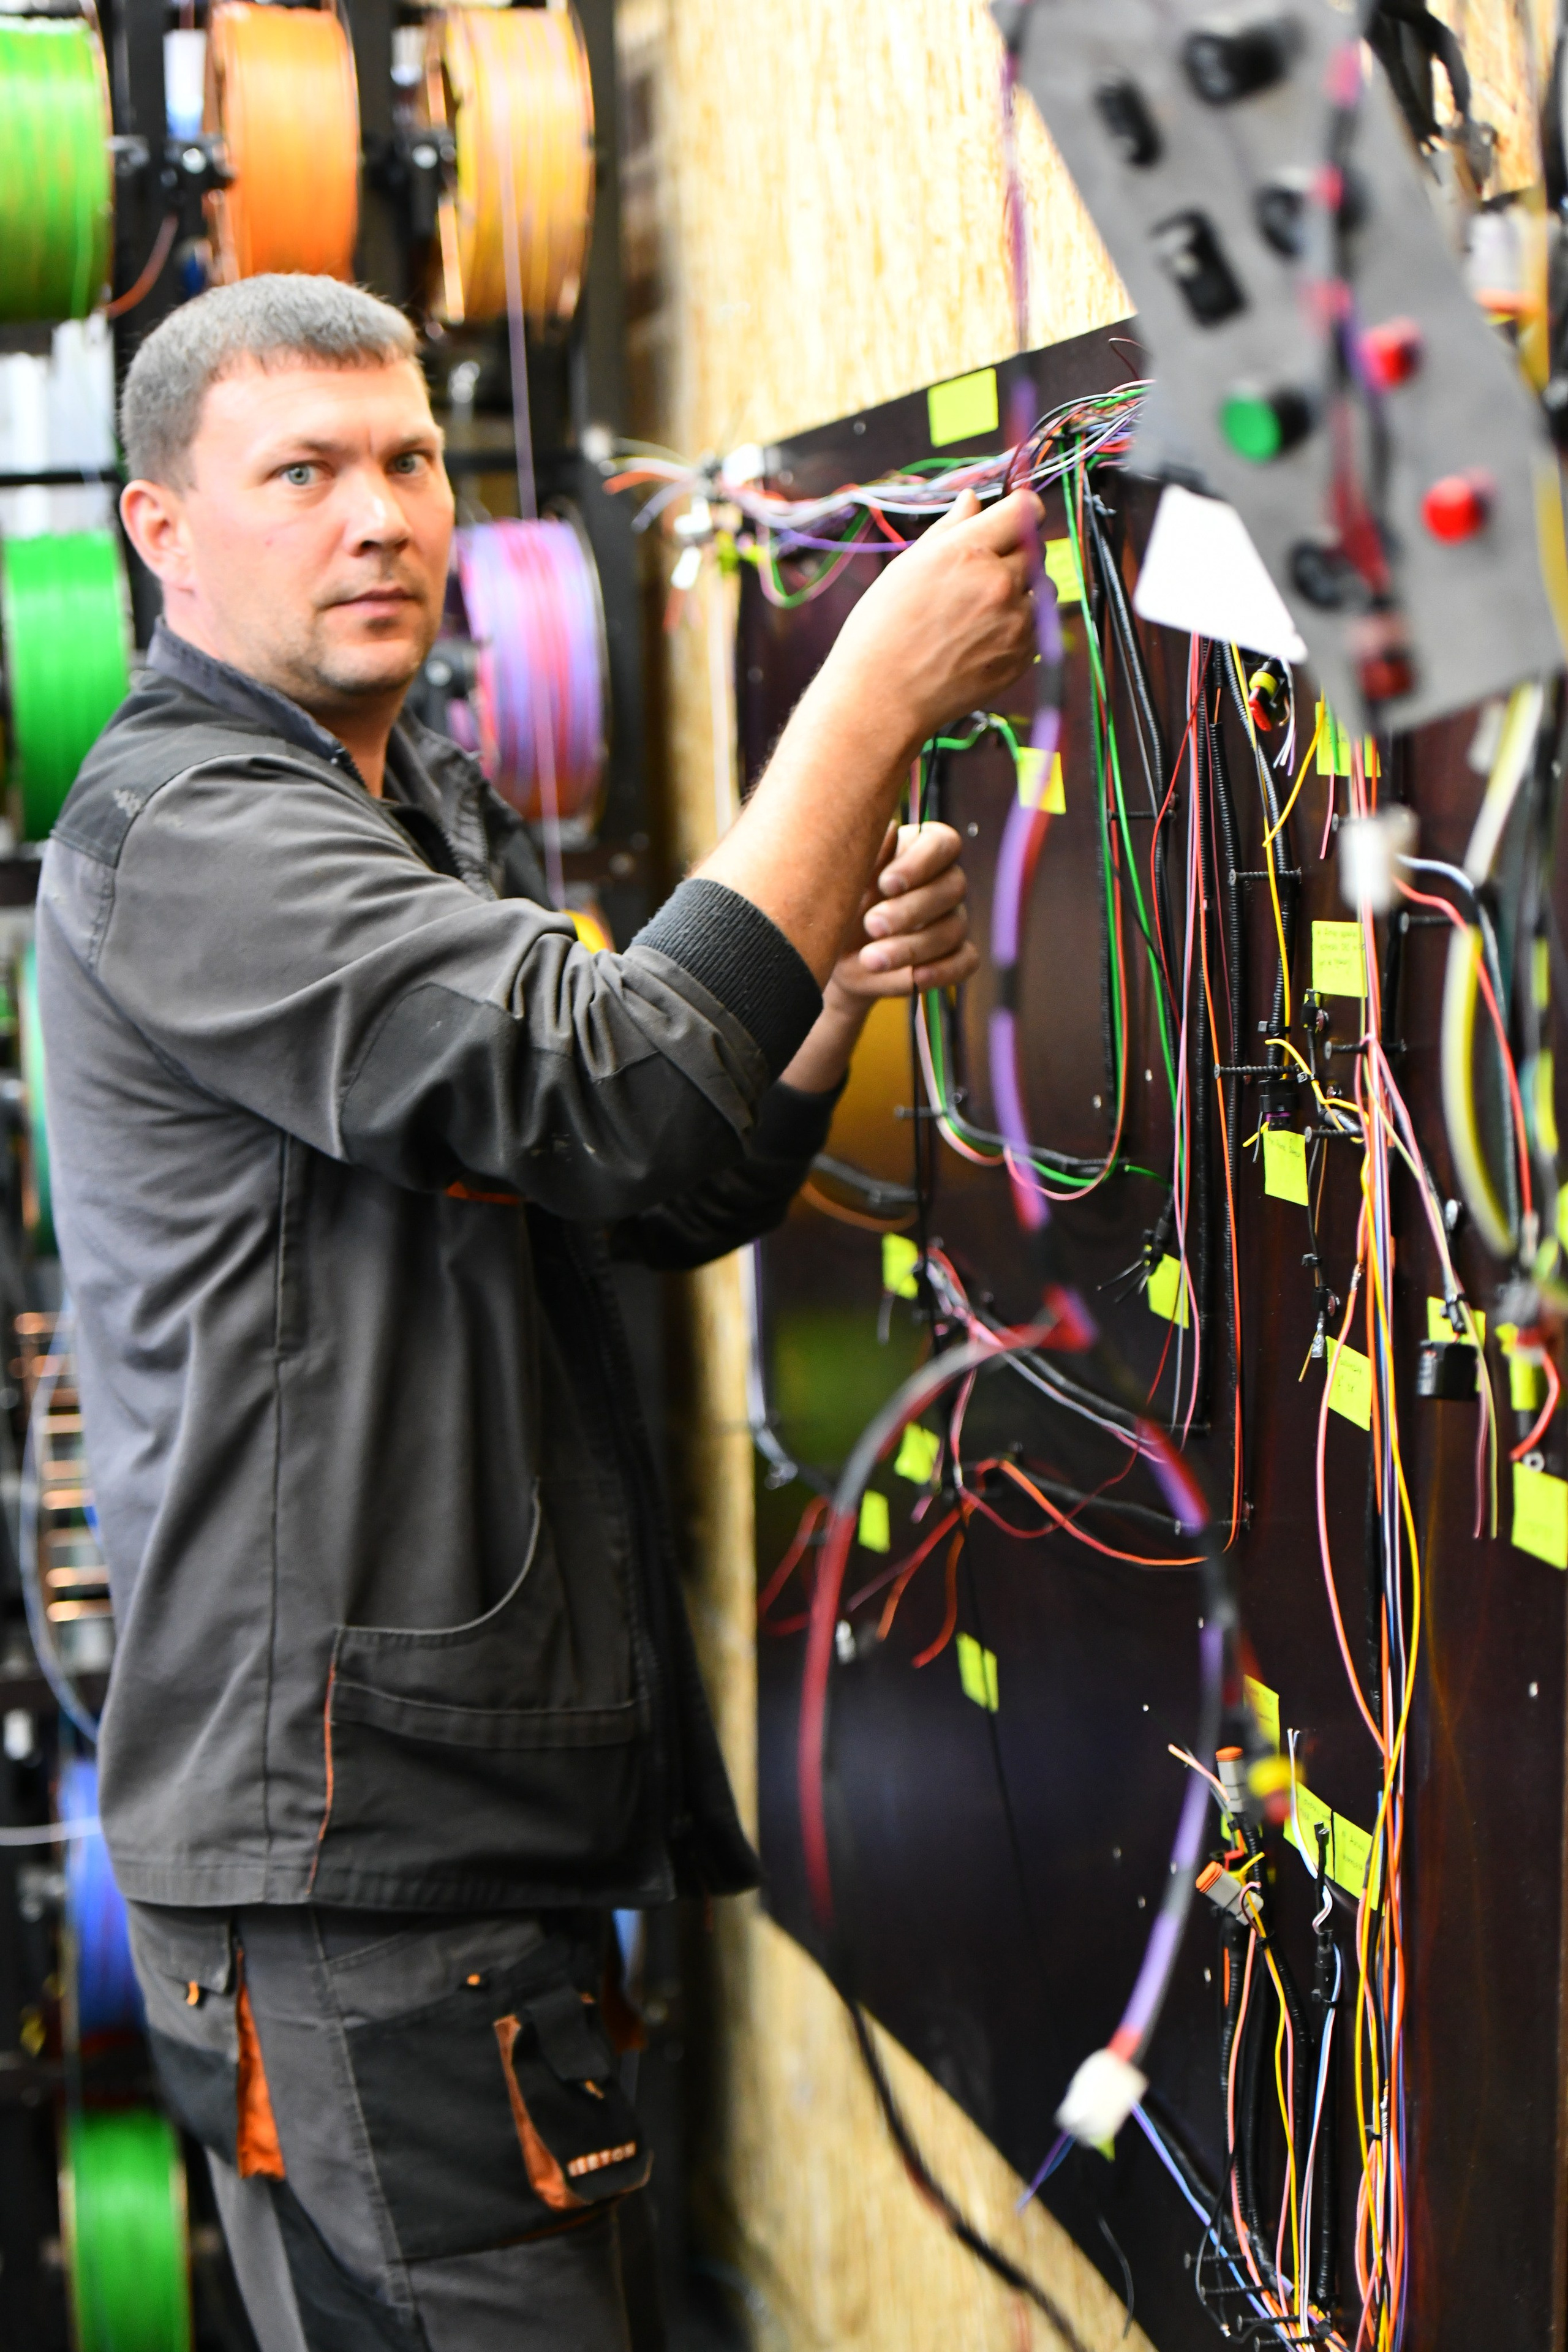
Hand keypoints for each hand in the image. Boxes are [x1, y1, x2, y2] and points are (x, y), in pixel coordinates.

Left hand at [779, 823, 978, 1092]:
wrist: (833, 955)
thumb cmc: (841, 905)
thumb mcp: (845, 883)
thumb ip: (868, 859)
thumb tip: (887, 830)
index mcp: (922, 850)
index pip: (943, 844)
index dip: (920, 863)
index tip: (886, 884)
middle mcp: (945, 882)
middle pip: (953, 887)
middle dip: (911, 910)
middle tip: (871, 925)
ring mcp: (953, 919)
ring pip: (953, 928)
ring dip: (913, 947)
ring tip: (871, 959)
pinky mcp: (955, 955)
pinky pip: (965, 961)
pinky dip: (943, 971)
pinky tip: (916, 978)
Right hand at [820, 487, 1040, 754]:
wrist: (883, 698)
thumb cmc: (883, 630)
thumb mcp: (909, 566)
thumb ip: (950, 529)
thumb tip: (973, 500)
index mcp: (968, 552)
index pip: (1027, 509)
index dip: (1021, 509)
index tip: (1010, 519)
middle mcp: (999, 583)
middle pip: (1036, 547)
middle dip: (1015, 552)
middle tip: (979, 575)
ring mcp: (1016, 622)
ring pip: (1042, 587)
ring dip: (1022, 590)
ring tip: (980, 611)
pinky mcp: (1024, 656)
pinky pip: (1038, 625)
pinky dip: (1019, 625)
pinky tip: (980, 638)